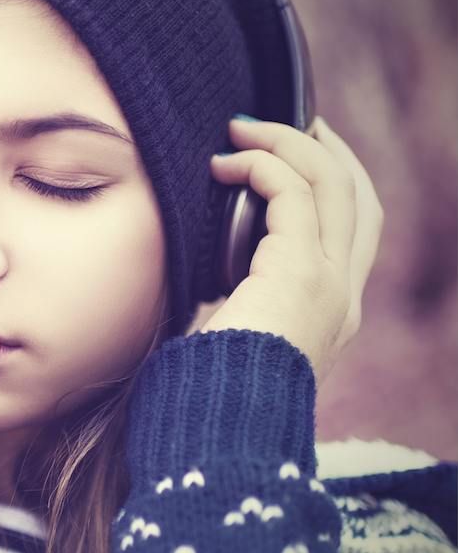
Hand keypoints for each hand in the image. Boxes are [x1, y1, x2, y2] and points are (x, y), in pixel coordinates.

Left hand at [198, 115, 383, 388]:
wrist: (215, 431)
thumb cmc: (202, 396)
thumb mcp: (224, 339)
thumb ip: (229, 300)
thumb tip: (194, 267)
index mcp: (329, 316)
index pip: (351, 233)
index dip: (329, 185)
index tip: (288, 156)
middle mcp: (342, 298)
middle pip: (358, 199)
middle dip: (323, 151)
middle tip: (285, 121)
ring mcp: (329, 285)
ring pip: (333, 185)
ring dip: (288, 144)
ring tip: (243, 127)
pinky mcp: (299, 274)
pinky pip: (292, 195)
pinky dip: (262, 166)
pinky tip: (225, 163)